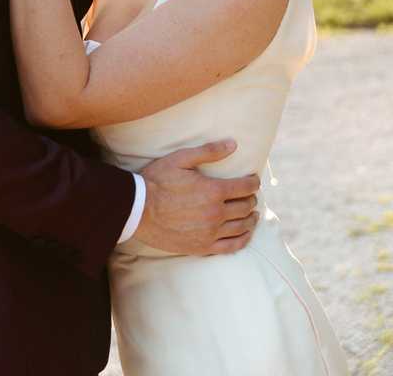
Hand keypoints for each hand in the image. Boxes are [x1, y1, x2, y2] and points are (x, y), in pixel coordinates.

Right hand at [135, 139, 259, 256]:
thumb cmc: (158, 180)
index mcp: (213, 190)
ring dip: (251, 218)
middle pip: (245, 207)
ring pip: (241, 227)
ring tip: (252, 214)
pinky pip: (232, 246)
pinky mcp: (203, 247)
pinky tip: (245, 234)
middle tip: (250, 195)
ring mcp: (210, 232)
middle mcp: (216, 213)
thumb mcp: (181, 159)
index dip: (253, 182)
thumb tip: (233, 145)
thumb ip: (209, 151)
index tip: (254, 180)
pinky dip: (243, 239)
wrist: (138, 209)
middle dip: (251, 199)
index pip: (245, 187)